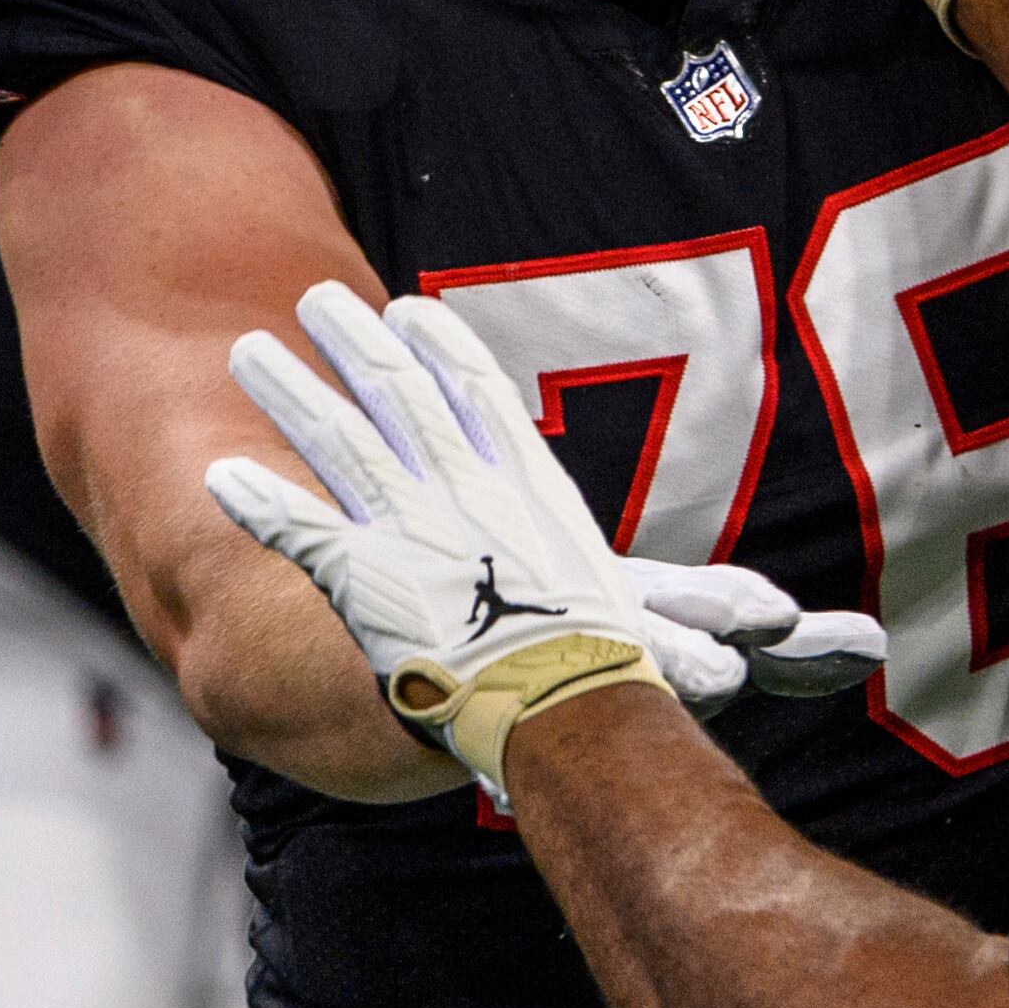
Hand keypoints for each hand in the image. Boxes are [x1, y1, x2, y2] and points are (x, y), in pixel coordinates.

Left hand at [208, 283, 884, 782]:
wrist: (564, 707)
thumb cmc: (620, 672)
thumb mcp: (668, 626)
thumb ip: (710, 620)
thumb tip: (793, 631)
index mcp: (531, 485)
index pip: (483, 399)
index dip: (444, 352)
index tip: (412, 314)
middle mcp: (468, 488)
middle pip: (402, 395)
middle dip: (355, 343)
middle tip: (319, 300)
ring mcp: (412, 528)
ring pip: (338, 440)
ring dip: (291, 391)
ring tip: (248, 352)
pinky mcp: (360, 577)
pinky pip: (297, 527)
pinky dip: (255, 498)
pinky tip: (216, 471)